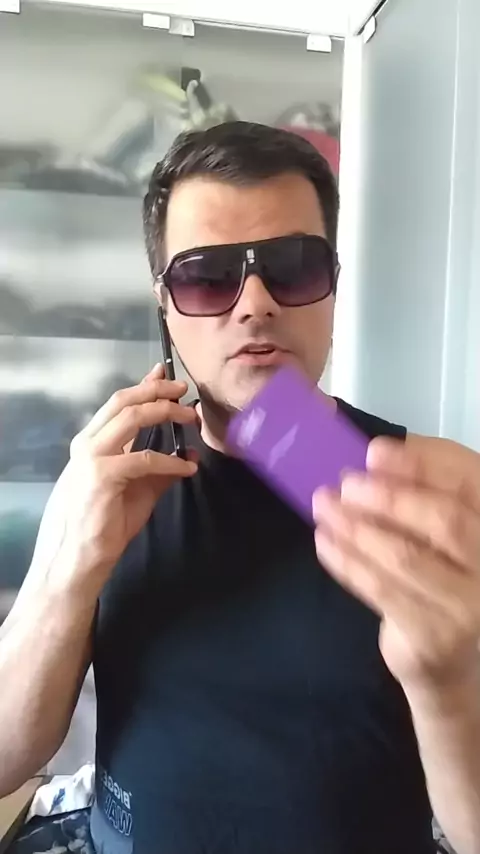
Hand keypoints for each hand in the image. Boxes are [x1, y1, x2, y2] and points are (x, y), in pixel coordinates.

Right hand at [33, 364, 197, 594]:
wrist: (77, 558)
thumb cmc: (105, 524)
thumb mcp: (139, 490)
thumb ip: (160, 470)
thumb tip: (189, 455)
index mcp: (92, 443)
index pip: (120, 404)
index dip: (144, 385)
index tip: (165, 373)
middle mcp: (89, 443)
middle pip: (125, 401)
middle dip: (157, 390)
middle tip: (183, 390)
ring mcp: (92, 457)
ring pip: (133, 418)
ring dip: (166, 412)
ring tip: (191, 418)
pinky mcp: (102, 476)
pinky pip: (145, 459)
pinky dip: (171, 462)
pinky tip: (187, 469)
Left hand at [313, 435, 479, 692]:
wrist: (455, 659)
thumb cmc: (446, 575)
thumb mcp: (444, 527)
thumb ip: (424, 486)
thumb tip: (380, 452)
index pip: (469, 481)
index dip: (421, 463)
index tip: (374, 452)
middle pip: (444, 519)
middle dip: (387, 496)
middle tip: (345, 483)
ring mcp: (472, 604)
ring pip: (406, 555)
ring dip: (356, 526)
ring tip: (323, 506)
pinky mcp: (436, 635)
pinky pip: (381, 589)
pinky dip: (347, 561)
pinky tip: (325, 541)